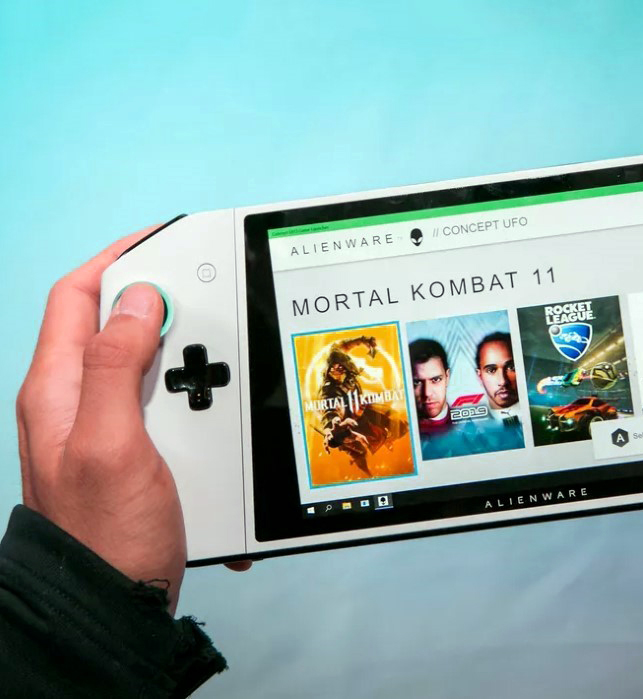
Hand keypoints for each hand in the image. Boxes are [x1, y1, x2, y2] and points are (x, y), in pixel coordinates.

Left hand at [16, 229, 189, 610]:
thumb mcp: (110, 441)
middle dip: (163, 306)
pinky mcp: (139, 452)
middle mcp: (78, 403)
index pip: (75, 297)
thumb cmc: (106, 534)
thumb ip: (117, 365)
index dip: (116, 260)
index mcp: (57, 391)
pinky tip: (218, 413)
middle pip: (116, 325)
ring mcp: (108, 428)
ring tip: (219, 364)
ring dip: (188, 358)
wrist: (119, 604)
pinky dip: (197, 398)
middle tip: (207, 301)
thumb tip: (138, 298)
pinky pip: (170, 405)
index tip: (164, 240)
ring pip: (150, 365)